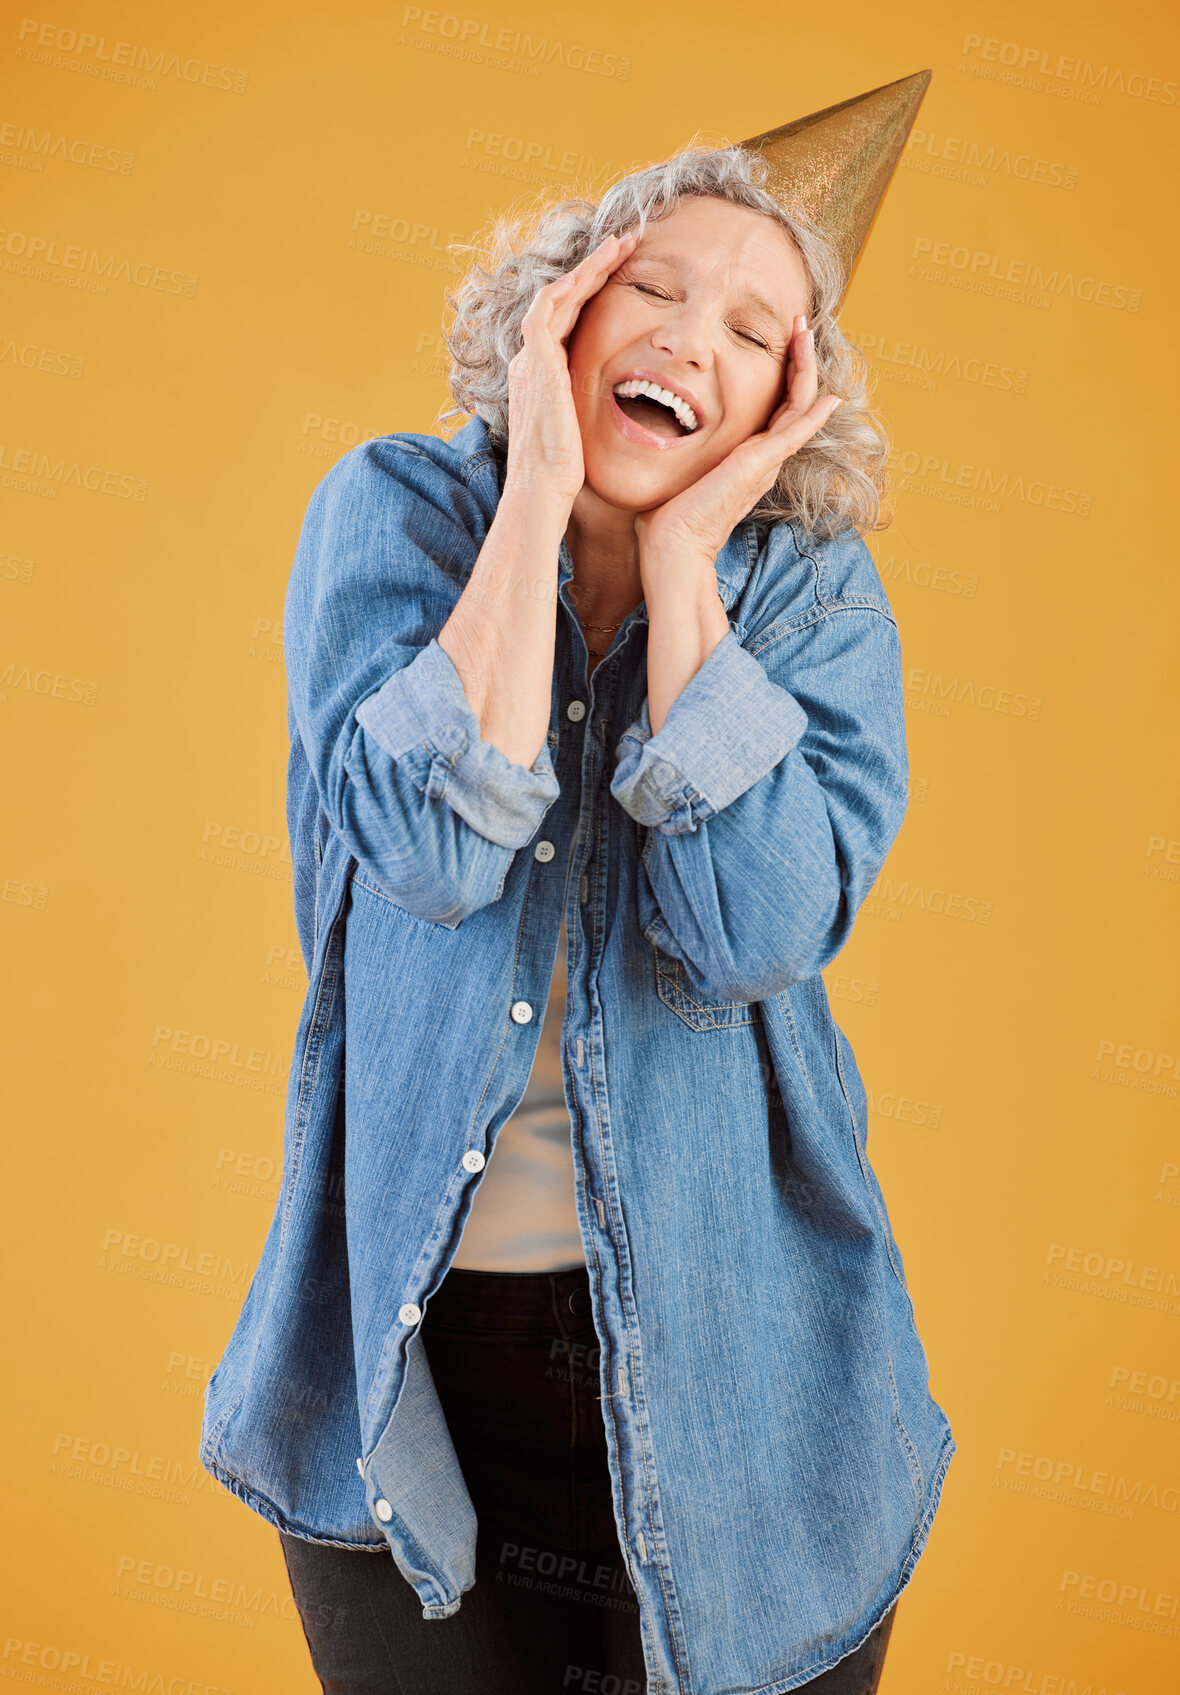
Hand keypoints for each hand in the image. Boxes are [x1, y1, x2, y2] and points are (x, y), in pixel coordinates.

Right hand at [503, 230, 637, 508]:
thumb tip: (629, 417)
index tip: (624, 276)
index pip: (568, 324)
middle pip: (563, 302)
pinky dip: (572, 284)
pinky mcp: (536, 361)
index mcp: (542, 378)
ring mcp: (531, 359)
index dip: (594, 296)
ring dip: (588, 267)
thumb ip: (593, 414)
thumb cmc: (565, 477)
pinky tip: (598, 268)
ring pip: (557, 295)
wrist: (543, 491)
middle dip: (593, 271)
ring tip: (618, 245)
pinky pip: (550, 307)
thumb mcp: (583, 435)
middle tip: (624, 246)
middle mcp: (532, 363)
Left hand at [634, 315, 841, 572]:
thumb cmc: (666, 514)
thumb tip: (655, 429)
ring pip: (799, 405)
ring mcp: (765, 460)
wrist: (672, 545)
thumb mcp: (677, 468)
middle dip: (798, 359)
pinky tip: (830, 397)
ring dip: (805, 366)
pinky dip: (814, 413)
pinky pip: (797, 431)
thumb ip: (680, 448)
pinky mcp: (761, 464)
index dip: (781, 372)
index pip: (774, 406)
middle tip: (799, 324)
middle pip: (793, 399)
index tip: (777, 341)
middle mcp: (762, 457)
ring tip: (805, 331)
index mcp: (746, 456)